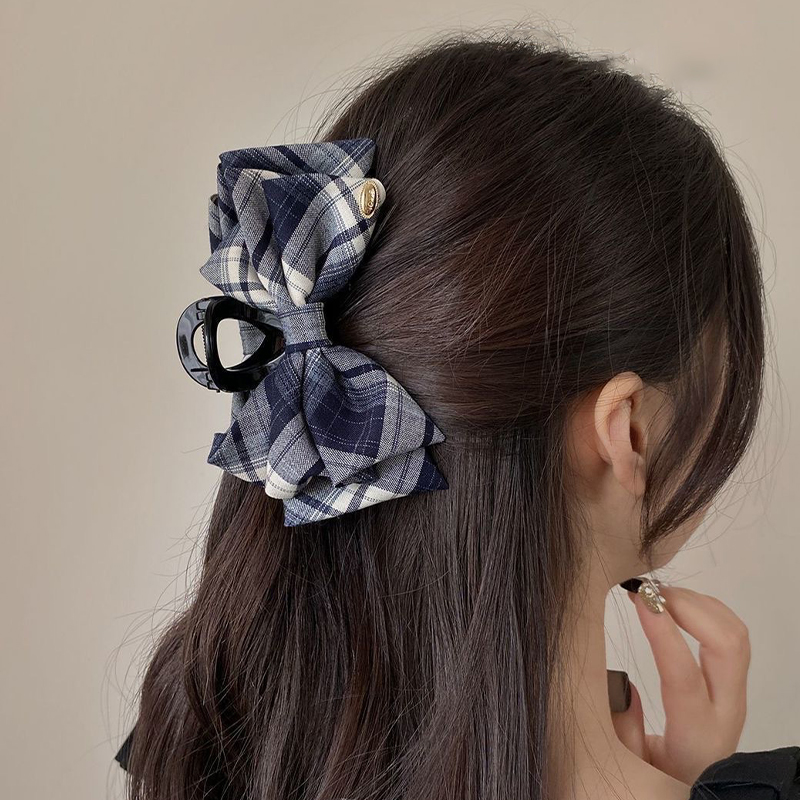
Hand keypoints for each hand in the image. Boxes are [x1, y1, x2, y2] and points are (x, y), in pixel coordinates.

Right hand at [611, 584, 749, 784]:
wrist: (698, 792)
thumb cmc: (659, 781)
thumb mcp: (633, 767)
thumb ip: (624, 729)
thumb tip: (623, 685)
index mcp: (697, 737)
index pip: (684, 675)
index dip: (663, 633)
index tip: (639, 600)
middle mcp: (726, 712)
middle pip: (729, 645)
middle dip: (689, 606)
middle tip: (649, 592)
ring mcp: (734, 696)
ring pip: (735, 633)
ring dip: (698, 603)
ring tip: (658, 595)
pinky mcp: (733, 684)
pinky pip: (733, 634)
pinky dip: (706, 609)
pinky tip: (677, 606)